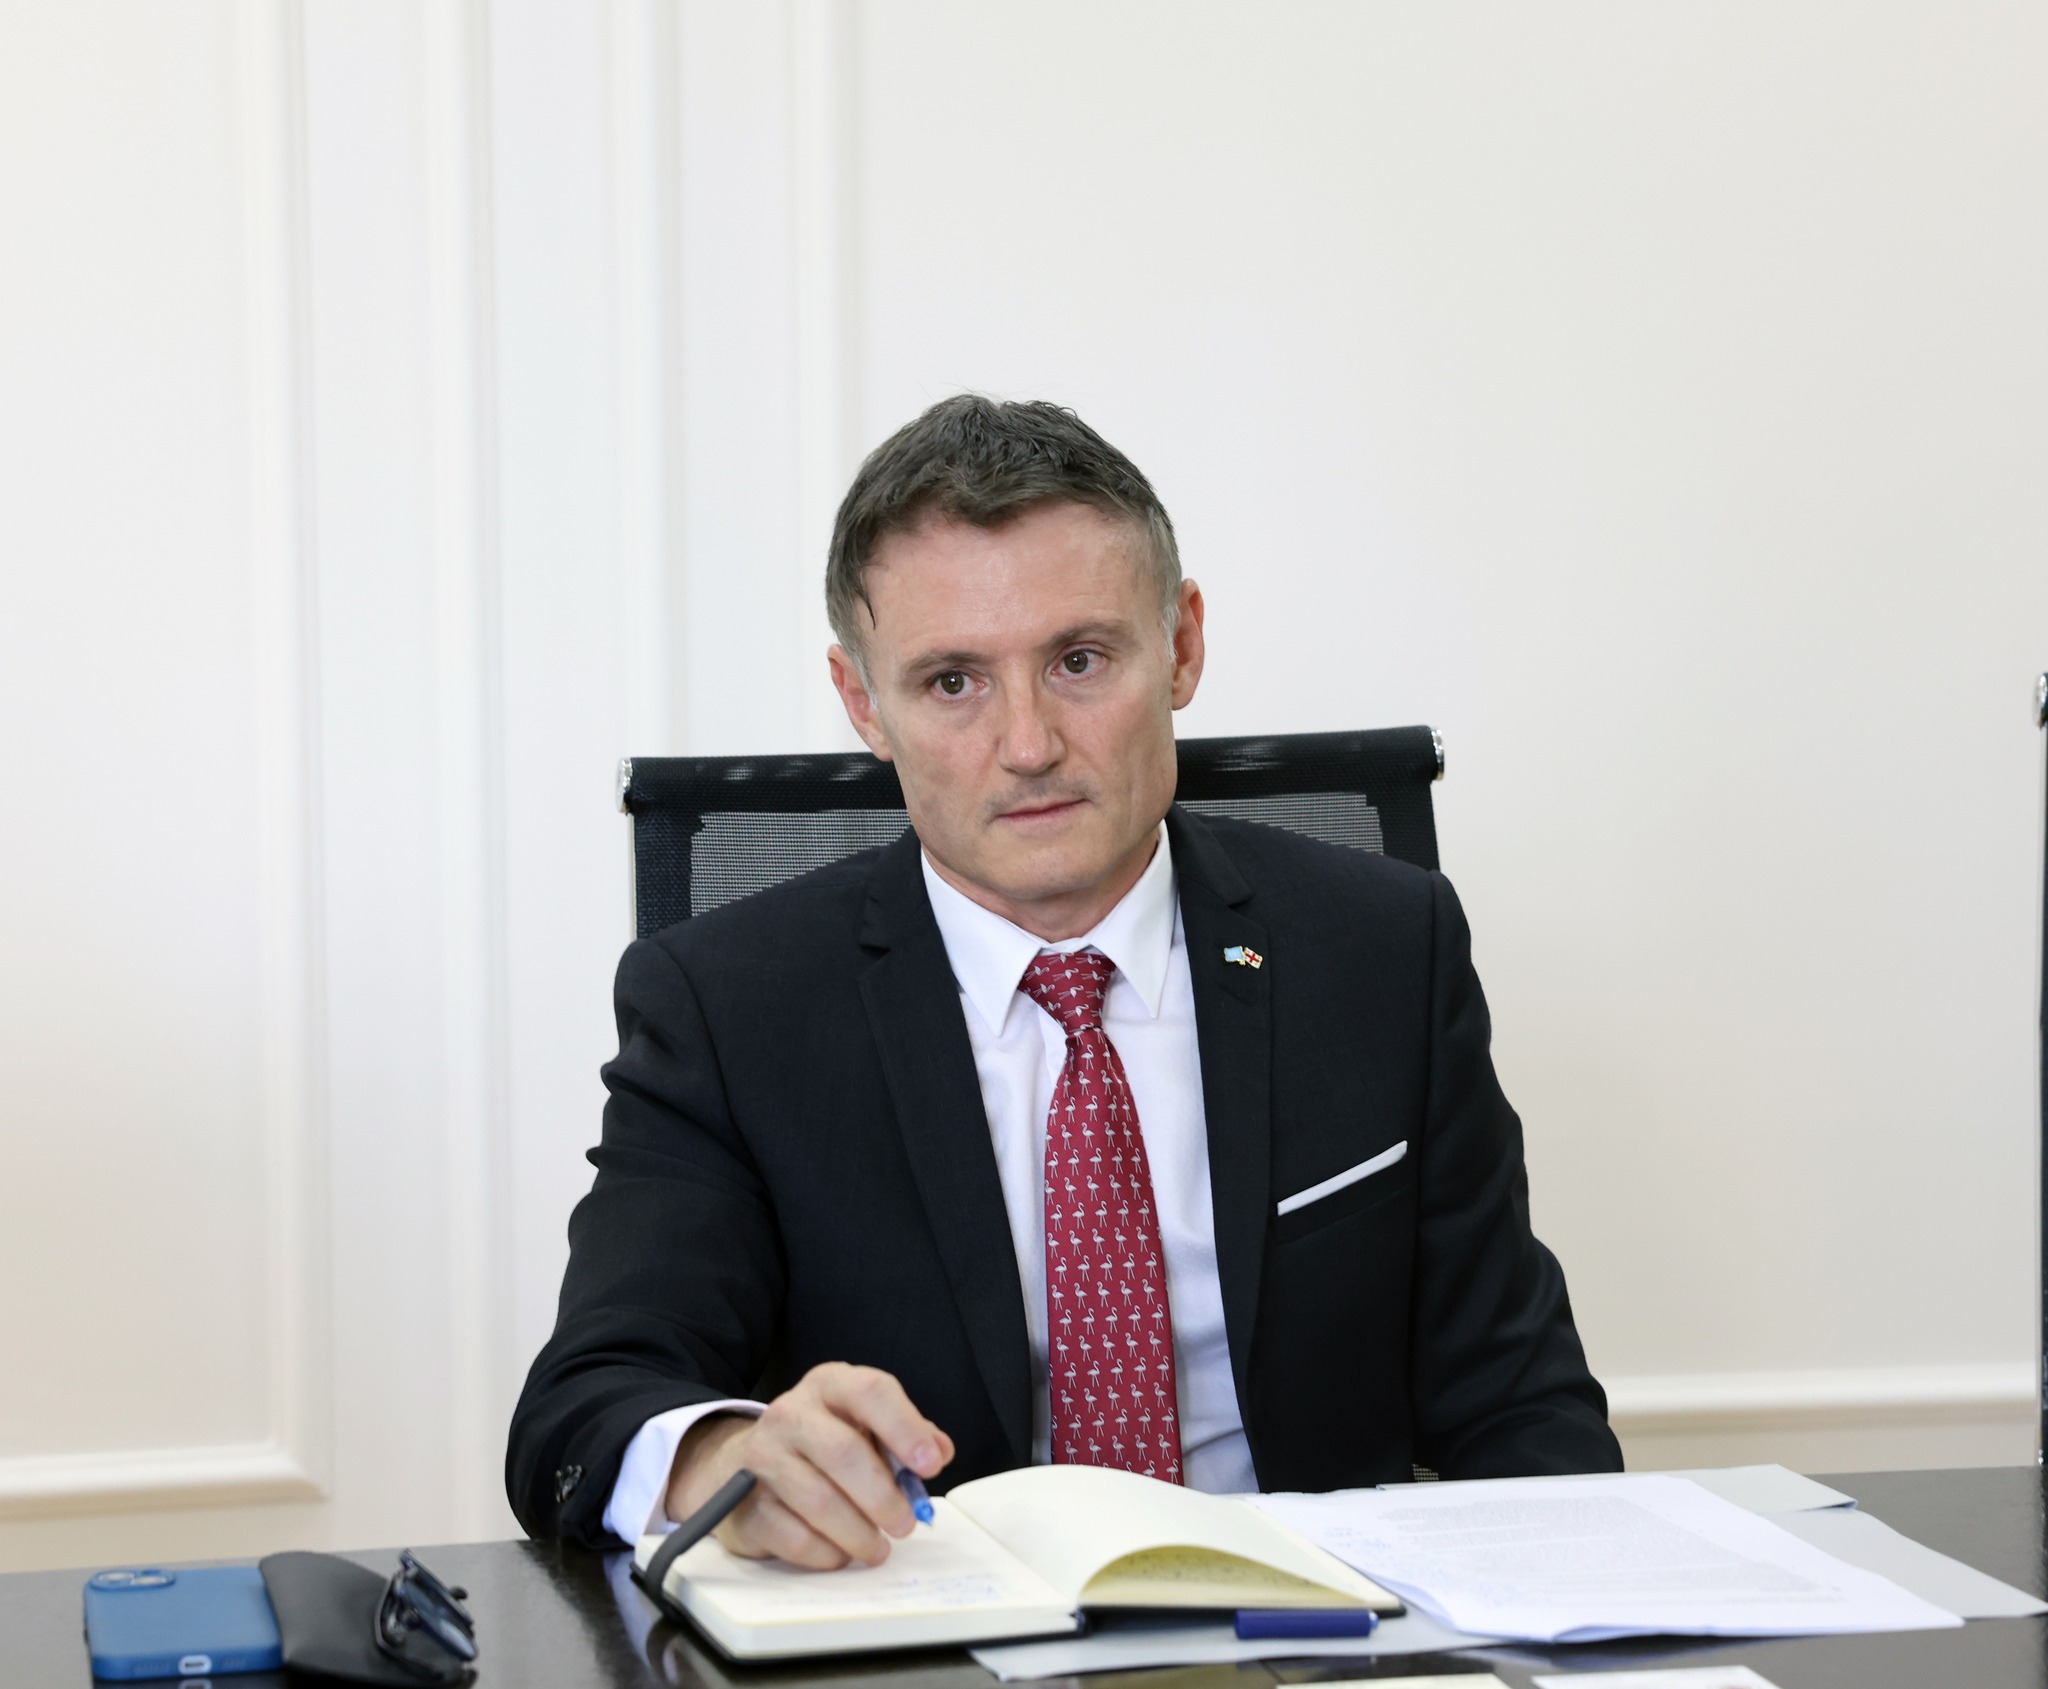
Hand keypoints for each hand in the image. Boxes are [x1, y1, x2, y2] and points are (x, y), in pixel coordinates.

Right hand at [664, 1363, 953, 1568]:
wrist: (744, 1463)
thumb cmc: (822, 1445)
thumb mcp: (864, 1426)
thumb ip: (906, 1437)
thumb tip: (938, 1452)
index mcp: (829, 1386)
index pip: (871, 1392)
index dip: (905, 1428)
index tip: (930, 1465)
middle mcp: (791, 1413)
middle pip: (843, 1452)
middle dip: (883, 1496)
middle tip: (905, 1524)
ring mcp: (762, 1457)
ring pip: (820, 1501)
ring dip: (859, 1534)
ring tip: (877, 1548)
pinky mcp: (745, 1503)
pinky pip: (795, 1537)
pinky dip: (827, 1553)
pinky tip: (840, 1553)